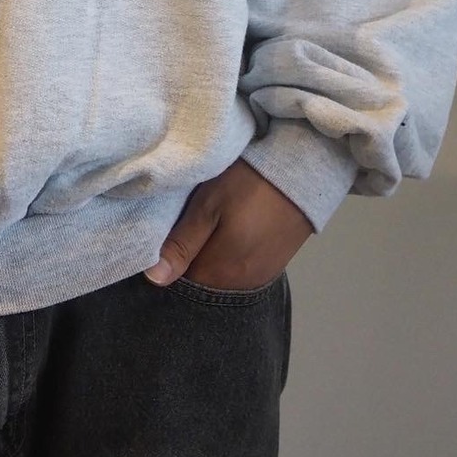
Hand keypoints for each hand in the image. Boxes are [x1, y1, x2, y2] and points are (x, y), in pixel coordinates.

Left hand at [144, 158, 313, 289]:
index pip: (180, 284)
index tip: (159, 239)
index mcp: (220, 274)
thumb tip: (153, 279)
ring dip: (207, 258)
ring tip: (202, 228)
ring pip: (219, 276)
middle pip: (201, 282)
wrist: (303, 171)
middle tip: (179, 229)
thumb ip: (182, 244)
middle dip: (187, 262)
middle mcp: (241, 285)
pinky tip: (223, 233)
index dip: (166, 262)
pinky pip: (238, 270)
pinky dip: (225, 255)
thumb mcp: (209, 206)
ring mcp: (259, 277)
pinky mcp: (272, 266)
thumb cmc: (249, 185)